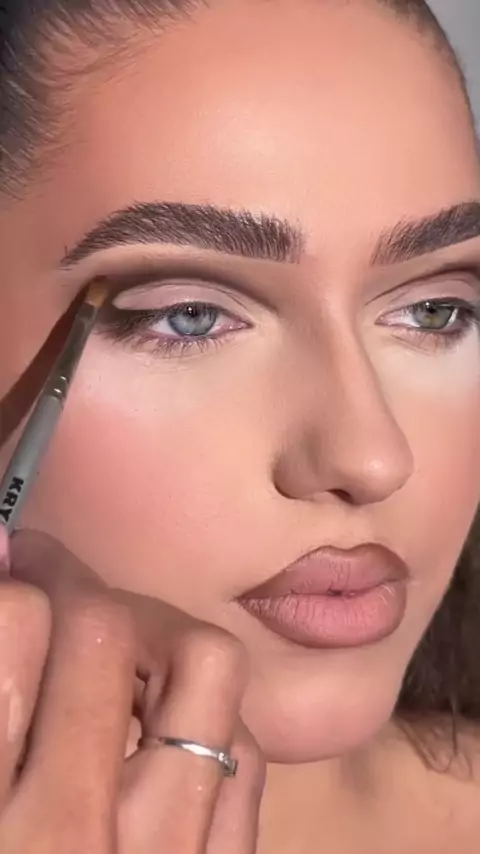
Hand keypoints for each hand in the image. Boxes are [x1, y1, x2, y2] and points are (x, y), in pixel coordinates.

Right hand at [0, 528, 265, 852]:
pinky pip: (249, 756)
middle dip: (74, 584)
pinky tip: (165, 726)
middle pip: (107, 631)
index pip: (18, 625)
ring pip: (207, 669)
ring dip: (158, 633)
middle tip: (48, 583)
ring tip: (114, 642)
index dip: (14, 575)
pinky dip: (213, 718)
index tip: (11, 564)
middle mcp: (79, 832)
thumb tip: (1, 556)